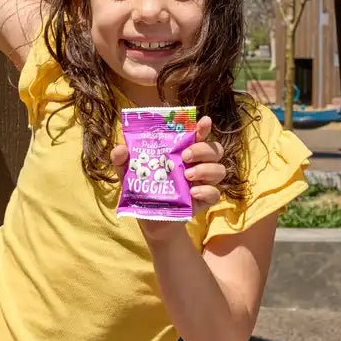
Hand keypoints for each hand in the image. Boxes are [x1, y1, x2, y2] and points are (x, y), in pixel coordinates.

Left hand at [111, 116, 225, 240]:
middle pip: (214, 149)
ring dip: (206, 169)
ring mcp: (203, 182)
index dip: (203, 127)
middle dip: (203, 149)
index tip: (203, 121)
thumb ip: (123, 159)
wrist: (150, 219)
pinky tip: (192, 193)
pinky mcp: (204, 200)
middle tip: (184, 156)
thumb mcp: (129, 172)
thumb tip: (121, 148)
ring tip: (187, 176)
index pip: (199, 134)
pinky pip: (215, 193)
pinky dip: (206, 191)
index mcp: (183, 151)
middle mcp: (197, 163)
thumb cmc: (143, 188)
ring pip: (219, 169)